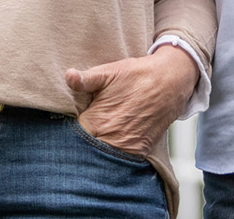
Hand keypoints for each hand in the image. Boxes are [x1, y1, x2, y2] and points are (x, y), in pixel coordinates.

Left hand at [64, 45, 197, 156]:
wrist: (170, 82)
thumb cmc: (137, 75)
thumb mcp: (109, 72)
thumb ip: (85, 79)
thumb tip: (68, 76)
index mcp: (96, 121)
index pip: (71, 137)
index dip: (66, 132)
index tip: (63, 126)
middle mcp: (110, 139)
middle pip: (85, 150)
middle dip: (81, 143)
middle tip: (80, 132)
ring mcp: (125, 148)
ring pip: (102, 158)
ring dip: (97, 150)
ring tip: (97, 136)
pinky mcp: (139, 151)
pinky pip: (120, 160)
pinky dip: (114, 154)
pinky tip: (111, 141)